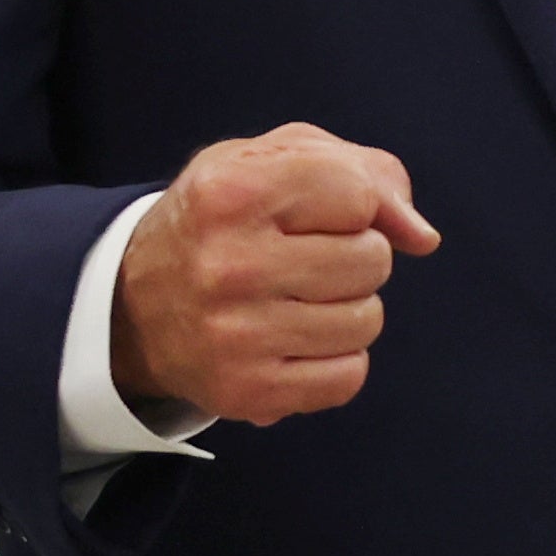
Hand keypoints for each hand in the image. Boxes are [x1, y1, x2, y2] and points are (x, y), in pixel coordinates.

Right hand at [111, 123, 433, 430]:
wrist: (132, 307)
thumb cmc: (222, 221)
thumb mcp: (271, 163)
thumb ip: (361, 172)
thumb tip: (423, 237)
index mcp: (231, 191)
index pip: (357, 193)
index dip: (354, 202)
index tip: (317, 211)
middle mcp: (229, 264)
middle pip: (372, 259)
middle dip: (356, 254)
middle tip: (305, 259)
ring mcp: (237, 335)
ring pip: (367, 320)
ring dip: (348, 308)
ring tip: (298, 300)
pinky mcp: (248, 392)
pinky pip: (349, 376)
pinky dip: (336, 359)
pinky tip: (296, 341)